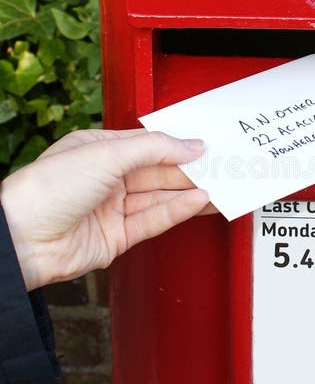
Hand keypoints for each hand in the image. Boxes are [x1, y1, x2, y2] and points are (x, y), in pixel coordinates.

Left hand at [0, 128, 211, 289]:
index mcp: (97, 150)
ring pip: (159, 197)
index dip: (177, 145)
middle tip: (221, 166)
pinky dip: (178, 210)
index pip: (147, 144)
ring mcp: (111, 209)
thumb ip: (154, 148)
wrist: (23, 239)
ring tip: (219, 184)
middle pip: (157, 172)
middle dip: (189, 169)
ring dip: (190, 191)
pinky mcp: (117, 237)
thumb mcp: (106, 154)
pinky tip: (198, 201)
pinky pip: (154, 220)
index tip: (205, 145)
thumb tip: (190, 144)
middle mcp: (105, 179)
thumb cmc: (47, 189)